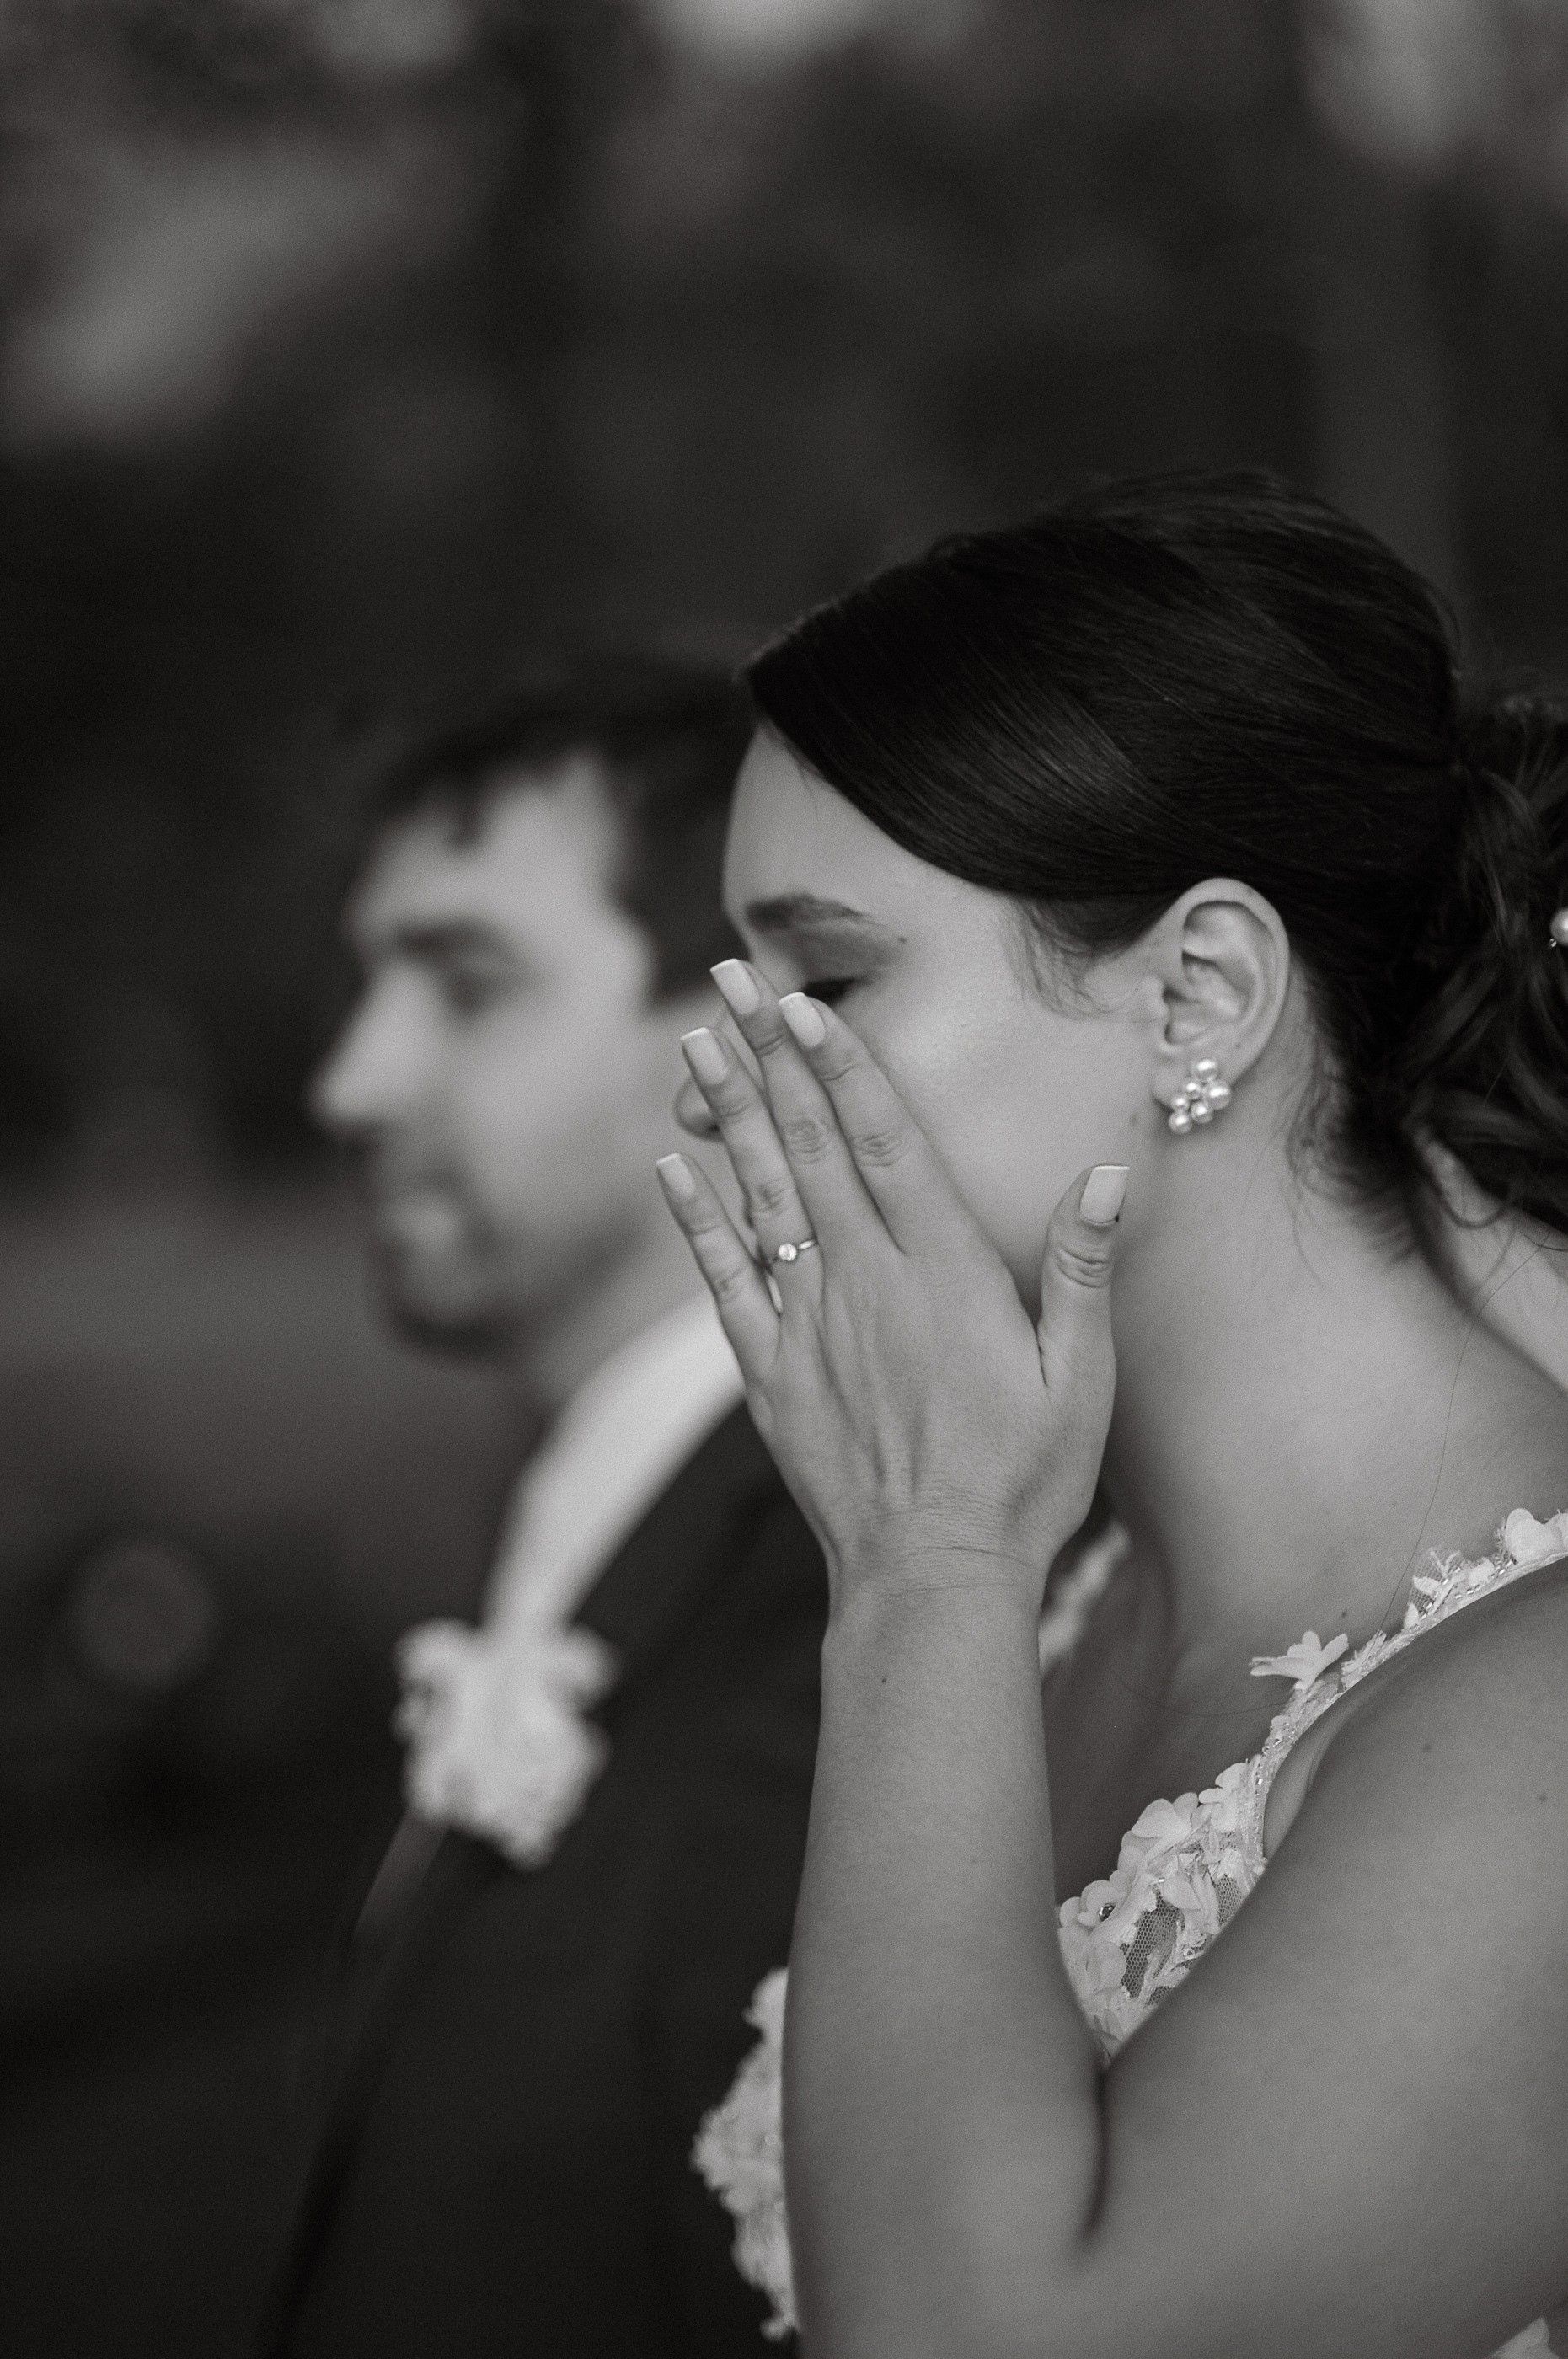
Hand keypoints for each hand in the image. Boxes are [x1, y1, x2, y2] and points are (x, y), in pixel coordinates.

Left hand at [656, 960, 1128, 1609]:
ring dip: (725, 1114)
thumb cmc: (1024, 1483)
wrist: (932, 1579)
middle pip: (806, 1145)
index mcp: (943, 1271)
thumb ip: (1083, 1269)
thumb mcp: (1081, 1379)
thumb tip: (1107, 1174)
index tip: (801, 1000)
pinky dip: (695, 1221)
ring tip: (695, 1042)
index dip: (839, 1063)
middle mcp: (864, 1280)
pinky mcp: (771, 1374)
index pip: (882, 1141)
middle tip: (729, 978)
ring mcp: (808, 1324)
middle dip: (766, 1054)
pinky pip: (724, 1281)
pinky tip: (671, 1169)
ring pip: (757, 1196)